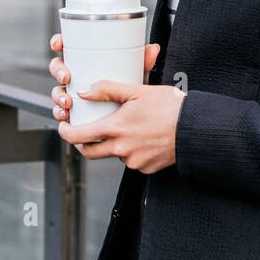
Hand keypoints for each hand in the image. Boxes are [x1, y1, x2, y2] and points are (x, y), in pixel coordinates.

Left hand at [48, 35, 178, 173]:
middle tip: (85, 132)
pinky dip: (132, 151)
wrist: (195, 128)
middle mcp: (122, 148)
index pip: (79, 137)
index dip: (66, 132)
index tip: (63, 127)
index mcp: (116, 128)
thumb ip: (108, 90)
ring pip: (114, 154)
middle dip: (83, 142)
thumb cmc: (170, 106)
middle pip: (90, 152)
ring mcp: (134, 161)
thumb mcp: (137, 90)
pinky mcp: (146, 168)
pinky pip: (131, 161)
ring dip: (113, 144)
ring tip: (128, 128)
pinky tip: (144, 138)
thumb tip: (83, 92)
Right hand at [49, 34, 158, 122]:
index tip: (59, 44)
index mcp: (85, 60)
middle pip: (58, 68)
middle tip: (67, 78)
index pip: (67, 46)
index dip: (58, 42)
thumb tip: (153, 49)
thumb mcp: (136, 73)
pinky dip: (60, 112)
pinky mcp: (74, 109)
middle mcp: (76, 75)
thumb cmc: (129, 87)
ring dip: (58, 96)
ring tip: (68, 102)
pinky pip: (61, 109)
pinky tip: (65, 115)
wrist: (135, 113)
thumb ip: (142, 62)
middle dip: (58, 71)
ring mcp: (73, 92)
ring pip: (58, 91)